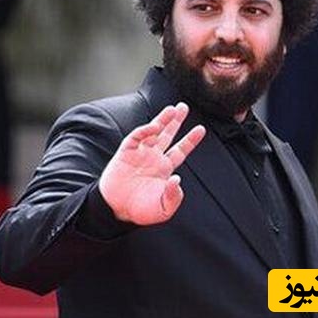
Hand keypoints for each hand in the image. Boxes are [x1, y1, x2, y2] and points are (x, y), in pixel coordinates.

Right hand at [98, 102, 205, 225]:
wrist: (117, 209)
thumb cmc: (140, 210)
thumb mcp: (164, 209)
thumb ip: (174, 196)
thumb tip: (177, 179)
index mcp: (164, 169)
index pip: (180, 150)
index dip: (190, 140)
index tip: (201, 129)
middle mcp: (153, 158)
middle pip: (167, 135)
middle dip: (176, 121)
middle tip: (184, 107)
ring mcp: (139, 154)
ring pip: (153, 132)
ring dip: (162, 120)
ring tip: (173, 109)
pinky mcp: (126, 152)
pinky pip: (136, 137)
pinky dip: (144, 130)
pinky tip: (154, 126)